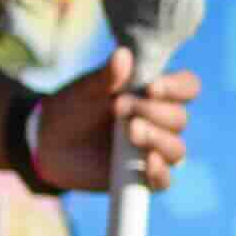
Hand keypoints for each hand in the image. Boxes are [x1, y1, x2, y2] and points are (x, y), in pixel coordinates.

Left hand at [22, 58, 196, 193]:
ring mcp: (153, 151)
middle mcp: (160, 123)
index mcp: (154, 95)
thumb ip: (107, 76)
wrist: (48, 144)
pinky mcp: (143, 178)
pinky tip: (148, 163)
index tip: (152, 88)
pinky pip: (164, 180)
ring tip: (132, 132)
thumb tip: (123, 55)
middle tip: (119, 108)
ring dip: (158, 139)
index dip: (177, 88)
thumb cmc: (72, 109)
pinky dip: (160, 172)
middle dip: (154, 113)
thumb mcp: (86, 90)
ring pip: (176, 149)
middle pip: (180, 119)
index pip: (187, 88)